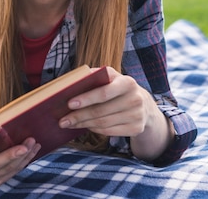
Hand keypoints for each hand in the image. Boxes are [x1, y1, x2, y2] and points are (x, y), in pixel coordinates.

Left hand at [59, 67, 174, 161]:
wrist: (144, 104)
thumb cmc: (118, 88)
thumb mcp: (111, 77)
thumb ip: (95, 76)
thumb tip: (73, 82)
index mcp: (127, 83)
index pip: (104, 93)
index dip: (86, 99)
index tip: (69, 104)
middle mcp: (135, 99)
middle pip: (101, 111)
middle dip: (79, 116)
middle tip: (63, 120)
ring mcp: (137, 115)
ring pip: (103, 123)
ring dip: (83, 124)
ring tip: (70, 124)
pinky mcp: (136, 129)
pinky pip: (109, 132)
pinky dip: (94, 130)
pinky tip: (85, 126)